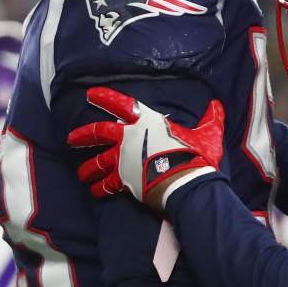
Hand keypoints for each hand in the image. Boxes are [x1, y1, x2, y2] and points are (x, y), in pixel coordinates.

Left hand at [66, 87, 223, 212]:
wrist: (186, 183)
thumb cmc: (196, 155)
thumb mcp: (208, 133)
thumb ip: (209, 119)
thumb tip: (217, 106)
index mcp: (145, 122)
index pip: (121, 105)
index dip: (105, 98)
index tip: (90, 94)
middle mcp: (128, 139)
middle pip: (97, 133)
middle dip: (82, 135)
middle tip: (71, 138)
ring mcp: (122, 161)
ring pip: (97, 163)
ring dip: (87, 169)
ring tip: (81, 175)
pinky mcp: (123, 181)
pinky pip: (106, 185)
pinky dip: (100, 189)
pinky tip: (95, 192)